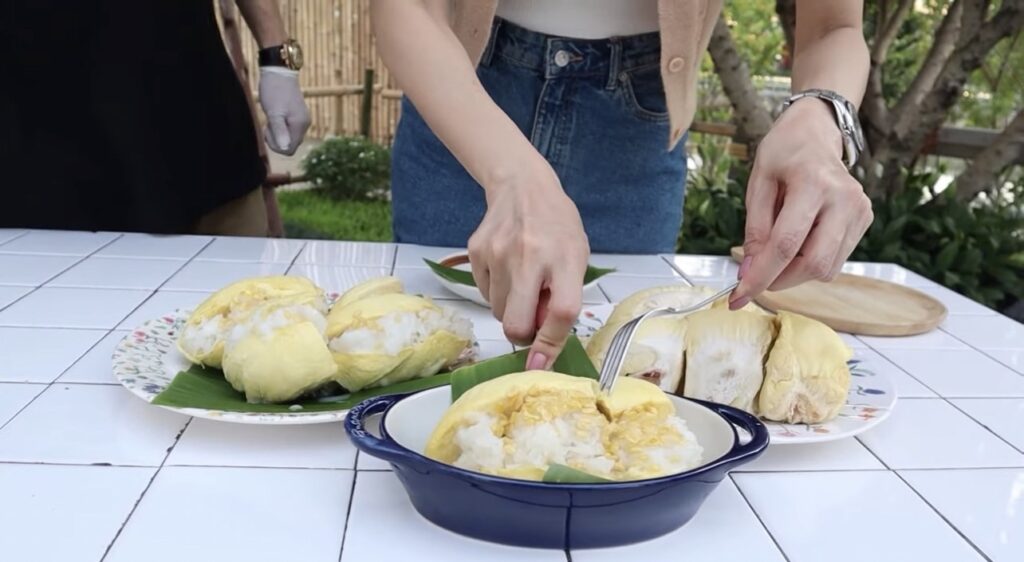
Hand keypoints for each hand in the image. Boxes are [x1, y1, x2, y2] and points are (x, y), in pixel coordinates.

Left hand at [258, 67, 310, 154]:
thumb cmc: (274, 90)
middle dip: (276, 138)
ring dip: (278, 132)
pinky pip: (290, 129)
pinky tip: (275, 115)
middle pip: (291, 144)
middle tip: (268, 123)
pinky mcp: (299, 115)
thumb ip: (279, 131)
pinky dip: (281, 126)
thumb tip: (284, 148)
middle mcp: (305, 124)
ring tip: (271, 117)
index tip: (267, 130)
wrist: (278, 71)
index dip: (276, 145)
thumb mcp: (274, 113)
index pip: (289, 149)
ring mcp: (303, 119)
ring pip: (290, 137)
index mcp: (300, 125)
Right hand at [468, 159, 589, 370]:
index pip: (561, 312)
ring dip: (511, 309)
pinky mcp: (476, 252)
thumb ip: (564, 295)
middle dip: (522, 335)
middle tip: (531, 322)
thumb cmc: (556, 226)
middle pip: (516, 323)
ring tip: (522, 283)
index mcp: (564, 258)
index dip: (551, 343)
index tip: (541, 362)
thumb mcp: (575, 256)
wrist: (521, 187)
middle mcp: (529, 256)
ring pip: (499, 312)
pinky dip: (497, 292)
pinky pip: (485, 294)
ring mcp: (498, 253)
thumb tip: (542, 338)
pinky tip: (507, 269)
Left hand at [731, 98, 873, 308]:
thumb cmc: (784, 153)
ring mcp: (859, 210)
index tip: (739, 296)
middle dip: (780, 280)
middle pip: (814, 263)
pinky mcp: (865, 219)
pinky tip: (801, 239)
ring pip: (827, 268)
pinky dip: (811, 261)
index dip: (761, 275)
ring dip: (795, 272)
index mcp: (813, 183)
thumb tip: (749, 271)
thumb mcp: (758, 183)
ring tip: (779, 248)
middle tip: (756, 278)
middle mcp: (844, 198)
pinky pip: (835, 259)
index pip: (786, 244)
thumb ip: (755, 229)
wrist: (816, 132)